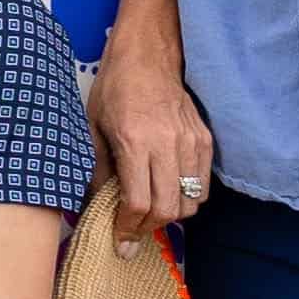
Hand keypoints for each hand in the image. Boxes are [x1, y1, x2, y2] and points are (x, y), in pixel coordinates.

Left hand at [95, 41, 218, 236]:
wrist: (148, 56)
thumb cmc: (114, 89)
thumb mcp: (93, 127)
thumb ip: (98, 169)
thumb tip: (95, 207)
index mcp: (135, 141)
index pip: (139, 202)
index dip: (128, 229)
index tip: (120, 242)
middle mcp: (168, 144)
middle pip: (168, 208)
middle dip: (148, 229)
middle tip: (133, 232)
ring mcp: (192, 142)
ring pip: (190, 202)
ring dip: (169, 216)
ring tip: (149, 213)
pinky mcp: (206, 140)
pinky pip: (203, 184)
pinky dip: (187, 198)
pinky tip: (168, 193)